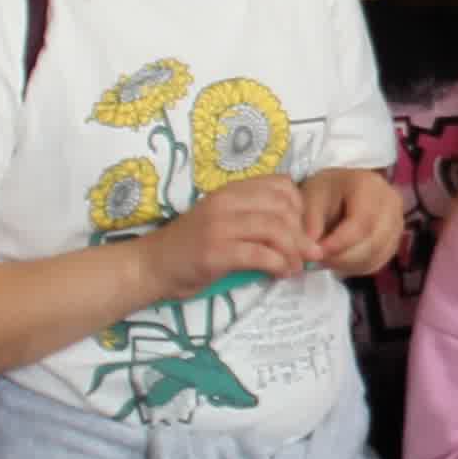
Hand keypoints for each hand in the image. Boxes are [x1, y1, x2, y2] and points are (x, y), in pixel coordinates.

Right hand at [148, 172, 313, 292]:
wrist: (152, 265)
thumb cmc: (191, 246)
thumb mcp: (223, 220)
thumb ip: (253, 217)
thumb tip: (298, 232)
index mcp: (229, 191)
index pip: (281, 185)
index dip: (300, 207)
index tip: (301, 230)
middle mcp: (225, 202)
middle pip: (283, 208)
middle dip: (302, 234)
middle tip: (305, 255)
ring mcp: (219, 226)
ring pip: (275, 229)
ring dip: (293, 252)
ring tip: (295, 268)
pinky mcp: (215, 252)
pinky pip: (260, 254)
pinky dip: (279, 265)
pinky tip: (280, 273)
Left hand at [302, 165, 406, 278]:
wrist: (341, 188)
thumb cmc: (325, 190)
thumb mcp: (310, 198)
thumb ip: (310, 223)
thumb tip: (314, 252)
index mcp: (369, 186)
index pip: (361, 222)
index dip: (340, 243)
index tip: (317, 253)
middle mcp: (391, 203)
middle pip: (373, 242)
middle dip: (343, 257)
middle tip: (319, 258)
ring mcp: (397, 223)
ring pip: (376, 256)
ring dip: (348, 264)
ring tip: (327, 257)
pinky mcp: (395, 240)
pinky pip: (378, 262)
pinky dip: (356, 266)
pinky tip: (341, 259)